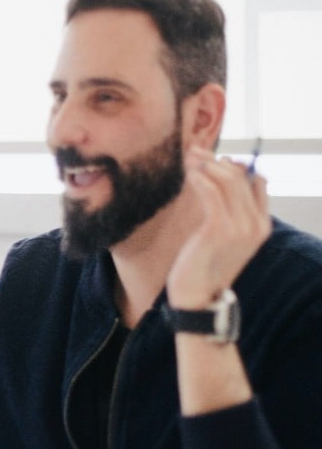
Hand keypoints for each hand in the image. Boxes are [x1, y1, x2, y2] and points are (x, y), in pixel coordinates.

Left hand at [167, 145, 270, 308]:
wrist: (196, 297)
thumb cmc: (203, 266)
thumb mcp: (220, 237)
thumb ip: (226, 212)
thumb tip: (221, 181)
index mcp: (261, 226)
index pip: (256, 183)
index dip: (235, 166)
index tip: (213, 159)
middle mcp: (256, 224)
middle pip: (241, 178)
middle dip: (215, 160)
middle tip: (194, 151)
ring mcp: (240, 227)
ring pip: (227, 181)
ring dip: (205, 164)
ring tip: (188, 157)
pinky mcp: (220, 229)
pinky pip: (212, 193)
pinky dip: (200, 178)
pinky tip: (189, 173)